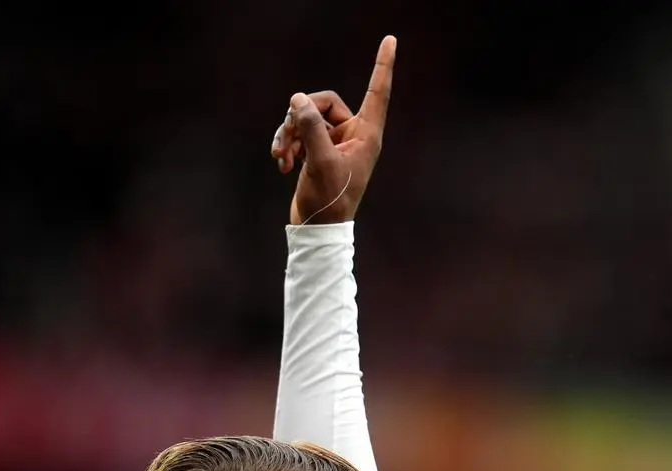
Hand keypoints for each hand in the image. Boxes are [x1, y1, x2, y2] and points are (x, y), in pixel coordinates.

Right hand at [271, 35, 395, 224]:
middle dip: (301, 116)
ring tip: (281, 154)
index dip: (382, 65)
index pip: (377, 92)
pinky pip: (299, 132)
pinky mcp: (318, 151)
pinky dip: (288, 144)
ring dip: (289, 132)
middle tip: (288, 136)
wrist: (318, 229)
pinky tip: (282, 163)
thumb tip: (298, 99)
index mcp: (367, 135)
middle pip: (324, 102)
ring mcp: (335, 142)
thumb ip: (311, 128)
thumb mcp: (320, 161)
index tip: (390, 40)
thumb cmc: (330, 200)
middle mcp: (354, 135)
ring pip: (307, 118)